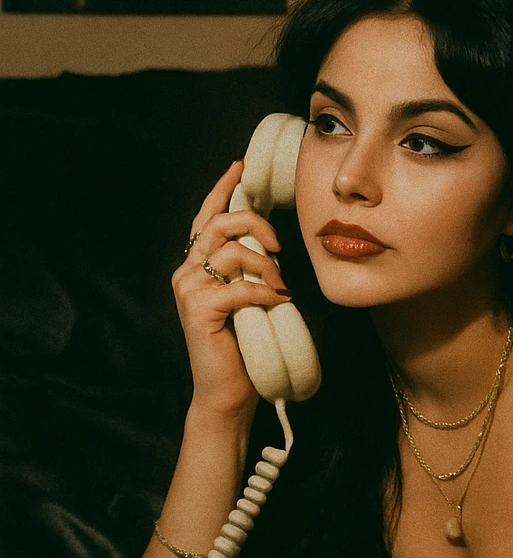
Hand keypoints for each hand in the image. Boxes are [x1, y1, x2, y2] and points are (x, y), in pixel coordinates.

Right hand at [174, 161, 291, 415]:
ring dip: (265, 266)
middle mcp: (186, 272)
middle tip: (279, 245)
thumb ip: (248, 267)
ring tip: (279, 287)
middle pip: (220, 224)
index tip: (239, 167)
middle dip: (255, 224)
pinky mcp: (199, 309)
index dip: (222, 190)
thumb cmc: (244, 343)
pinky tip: (276, 302)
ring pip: (232, 252)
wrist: (228, 390)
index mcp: (196, 265)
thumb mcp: (247, 295)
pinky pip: (240, 286)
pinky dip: (264, 292)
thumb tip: (271, 242)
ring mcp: (189, 289)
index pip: (206, 218)